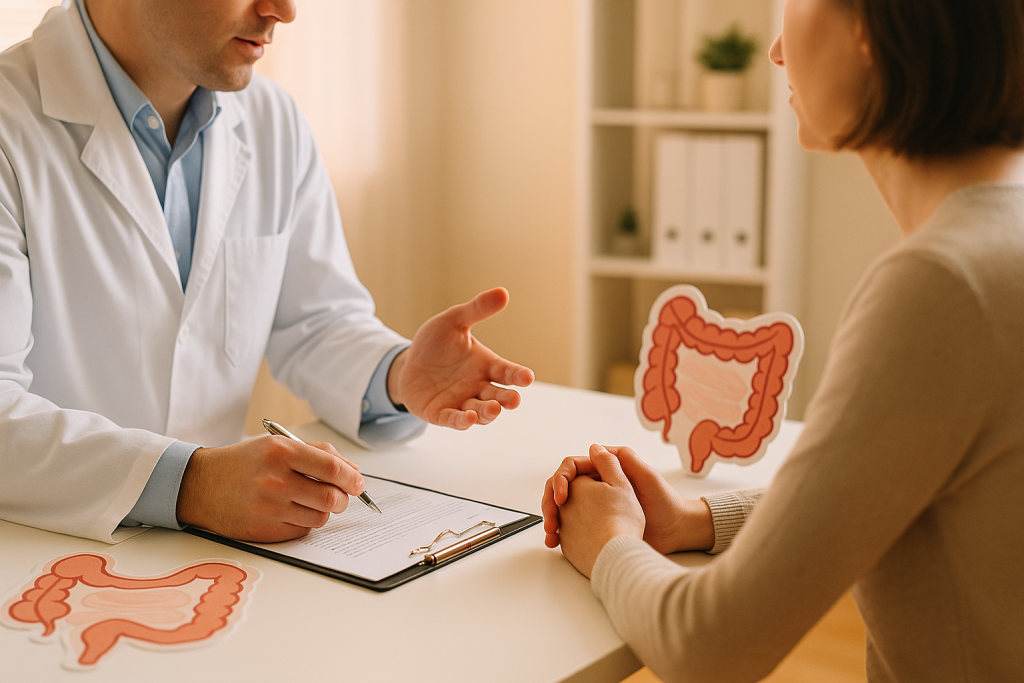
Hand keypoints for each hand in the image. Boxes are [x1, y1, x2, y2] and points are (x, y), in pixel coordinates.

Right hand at [176, 436, 364, 542]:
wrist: (202, 485)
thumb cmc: (245, 463)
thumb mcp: (278, 444)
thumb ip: (319, 453)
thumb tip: (354, 470)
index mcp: (282, 452)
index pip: (332, 469)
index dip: (353, 478)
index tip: (358, 483)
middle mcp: (276, 481)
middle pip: (332, 498)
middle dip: (343, 498)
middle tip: (340, 495)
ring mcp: (270, 509)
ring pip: (321, 517)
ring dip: (323, 510)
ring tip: (307, 499)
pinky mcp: (265, 531)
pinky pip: (303, 530)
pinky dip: (305, 521)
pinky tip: (290, 510)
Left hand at [387, 287, 534, 428]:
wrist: (409, 362)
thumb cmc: (436, 343)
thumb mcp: (454, 321)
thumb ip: (476, 310)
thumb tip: (502, 292)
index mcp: (486, 365)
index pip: (507, 372)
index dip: (518, 376)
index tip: (527, 378)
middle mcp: (478, 386)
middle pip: (498, 396)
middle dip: (507, 399)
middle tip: (513, 400)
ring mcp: (461, 402)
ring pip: (481, 412)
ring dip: (488, 413)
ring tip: (493, 408)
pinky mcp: (441, 414)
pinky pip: (454, 420)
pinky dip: (462, 421)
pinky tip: (468, 418)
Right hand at [542, 445, 714, 553]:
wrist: (676, 531)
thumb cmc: (665, 502)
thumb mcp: (646, 476)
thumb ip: (623, 460)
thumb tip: (595, 447)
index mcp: (606, 472)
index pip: (572, 468)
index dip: (561, 480)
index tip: (560, 497)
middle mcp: (598, 487)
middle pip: (563, 488)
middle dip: (550, 501)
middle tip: (550, 519)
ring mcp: (596, 507)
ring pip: (564, 508)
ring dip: (552, 518)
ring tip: (551, 533)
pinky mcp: (597, 525)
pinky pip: (572, 525)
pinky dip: (562, 531)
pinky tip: (557, 540)